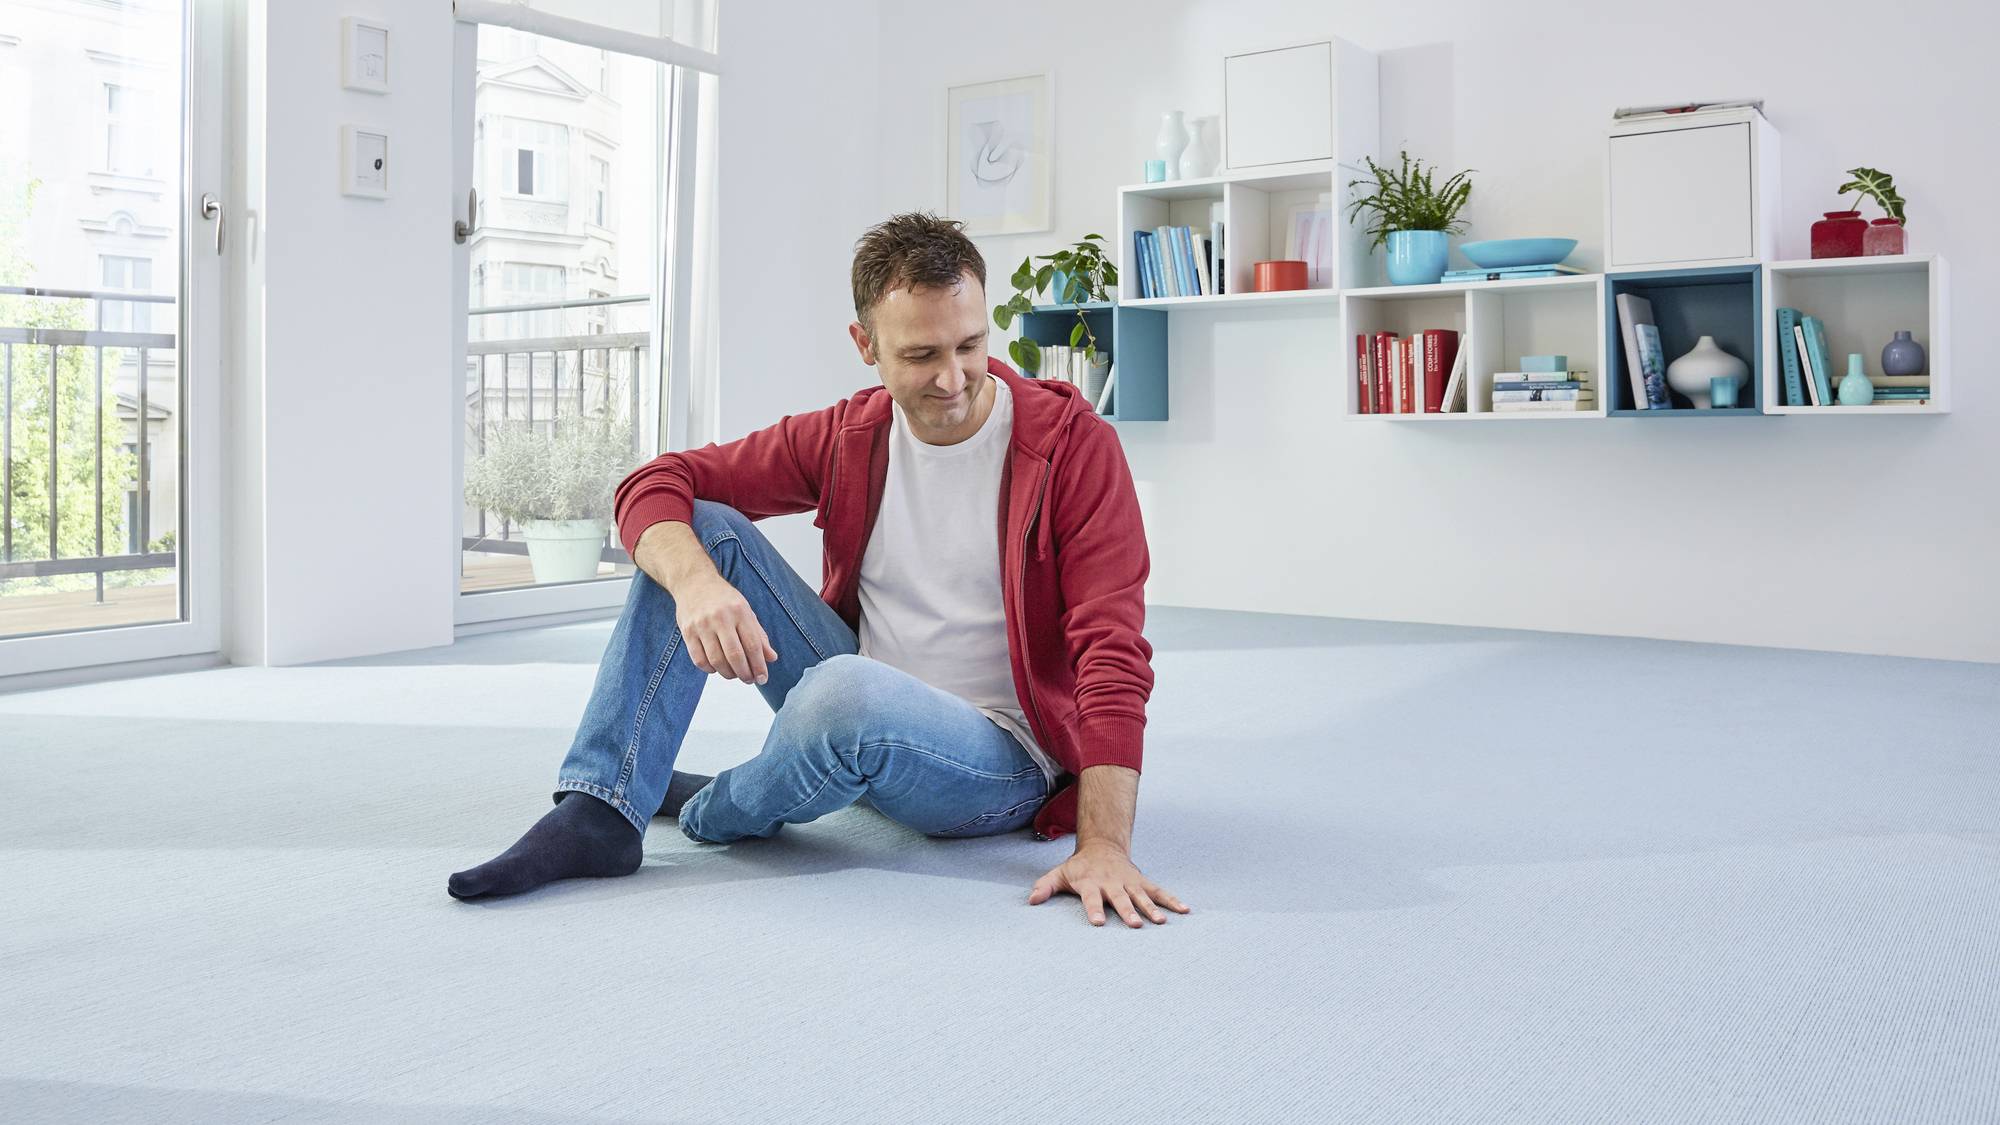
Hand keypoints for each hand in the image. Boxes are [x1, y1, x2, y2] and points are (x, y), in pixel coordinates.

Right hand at [675, 573, 777, 684]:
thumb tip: (771, 658)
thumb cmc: (724, 599)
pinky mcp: (687, 631)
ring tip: (734, 675)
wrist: (694, 582)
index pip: (753, 645)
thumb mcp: (746, 611)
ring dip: (728, 674)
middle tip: (749, 680)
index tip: (763, 678)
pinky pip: (699, 659)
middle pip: (735, 655)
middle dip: (744, 673)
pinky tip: (716, 668)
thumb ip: (759, 635)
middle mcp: (721, 618)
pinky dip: (710, 669)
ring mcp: (702, 625)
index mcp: (740, 611)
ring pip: (716, 660)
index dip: (759, 666)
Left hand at [1028, 843, 1190, 926]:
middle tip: (1135, 924)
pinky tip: (1185, 910)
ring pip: (1141, 896)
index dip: (1095, 909)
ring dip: (1151, 908)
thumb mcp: (1059, 874)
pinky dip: (1171, 900)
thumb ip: (1045, 886)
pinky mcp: (1142, 882)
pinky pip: (1158, 892)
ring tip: (1161, 921)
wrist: (1102, 847)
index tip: (1099, 922)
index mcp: (1091, 884)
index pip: (1091, 899)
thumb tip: (1030, 901)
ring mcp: (1129, 882)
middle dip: (1128, 911)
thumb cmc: (1079, 868)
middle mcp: (1112, 884)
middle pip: (1120, 899)